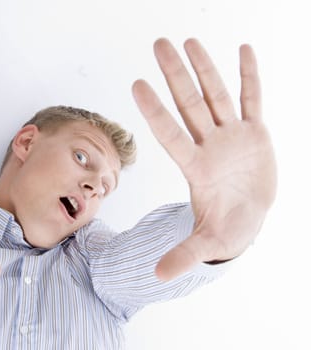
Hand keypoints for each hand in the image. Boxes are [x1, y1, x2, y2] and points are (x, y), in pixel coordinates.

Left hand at [132, 39, 276, 280]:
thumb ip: (184, 254)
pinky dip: (250, 76)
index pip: (170, 132)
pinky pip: (253, 99)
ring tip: (189, 40)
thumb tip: (157, 277)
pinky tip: (243, 50)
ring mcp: (232, 136)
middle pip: (189, 103)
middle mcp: (209, 144)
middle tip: (158, 44)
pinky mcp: (255, 133)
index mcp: (195, 166)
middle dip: (175, 74)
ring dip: (205, 67)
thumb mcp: (208, 242)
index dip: (155, 110)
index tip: (137, 83)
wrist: (247, 217)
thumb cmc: (226, 228)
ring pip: (216, 95)